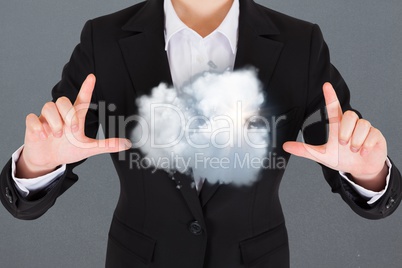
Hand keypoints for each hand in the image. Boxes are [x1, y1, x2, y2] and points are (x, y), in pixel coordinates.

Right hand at [17, 74, 131, 177]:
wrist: (48, 160)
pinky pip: (32, 118)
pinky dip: (37, 127)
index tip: (92, 76)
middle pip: (62, 100)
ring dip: (54, 123)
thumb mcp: (88, 149)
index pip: (81, 99)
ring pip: (48, 106)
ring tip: (56, 136)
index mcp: (75, 117)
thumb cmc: (68, 150)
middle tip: (69, 130)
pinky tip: (42, 136)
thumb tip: (127, 144)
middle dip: (68, 115)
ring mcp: (46, 118)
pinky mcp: (33, 125)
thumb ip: (107, 145)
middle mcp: (60, 114)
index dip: (86, 88)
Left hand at [283, 83, 386, 189]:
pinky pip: (372, 135)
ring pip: (362, 125)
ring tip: (353, 150)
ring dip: (356, 141)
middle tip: (343, 144)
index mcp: (338, 126)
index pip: (334, 107)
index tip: (326, 85)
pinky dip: (365, 146)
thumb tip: (285, 146)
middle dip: (346, 131)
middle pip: (350, 114)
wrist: (359, 169)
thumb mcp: (321, 155)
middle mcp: (351, 124)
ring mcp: (365, 129)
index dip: (330, 96)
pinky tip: (363, 152)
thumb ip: (304, 150)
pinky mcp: (376, 135)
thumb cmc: (341, 158)